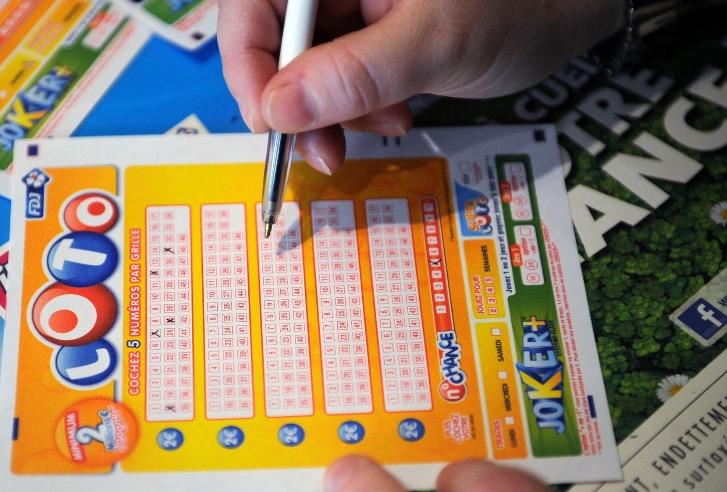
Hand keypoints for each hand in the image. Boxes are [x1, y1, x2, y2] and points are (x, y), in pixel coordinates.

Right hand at [217, 0, 623, 173]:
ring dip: (333, 112)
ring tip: (386, 124)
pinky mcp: (367, 34)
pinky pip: (336, 78)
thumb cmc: (518, 8)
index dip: (247, 62)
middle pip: (273, 38)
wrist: (570, 13)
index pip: (253, 3)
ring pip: (303, 67)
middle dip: (296, 101)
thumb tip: (277, 111)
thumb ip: (357, 73)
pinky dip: (356, 108)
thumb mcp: (437, 42)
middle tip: (322, 151)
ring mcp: (351, 5)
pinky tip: (395, 113)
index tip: (269, 122)